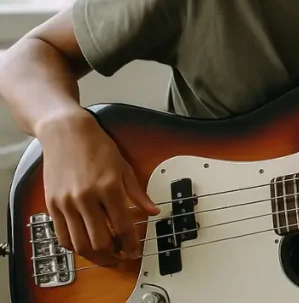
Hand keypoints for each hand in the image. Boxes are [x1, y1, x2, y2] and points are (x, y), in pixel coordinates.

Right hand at [37, 109, 160, 266]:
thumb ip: (138, 193)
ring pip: (80, 244)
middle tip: (122, 258)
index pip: (123, 226)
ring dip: (95, 256)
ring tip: (106, 257)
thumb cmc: (97, 147)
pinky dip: (75, 247)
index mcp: (109, 187)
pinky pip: (62, 236)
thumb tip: (153, 211)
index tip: (135, 251)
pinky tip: (86, 247)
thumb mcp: (124, 167)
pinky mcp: (52, 205)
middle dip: (114, 256)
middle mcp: (86, 197)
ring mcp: (67, 202)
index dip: (131, 244)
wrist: (67, 133)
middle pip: (100, 241)